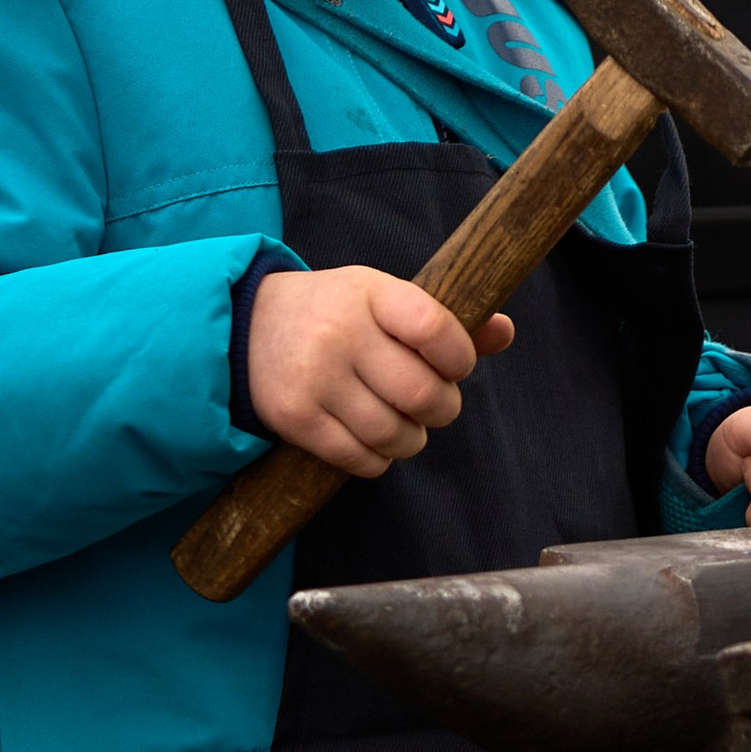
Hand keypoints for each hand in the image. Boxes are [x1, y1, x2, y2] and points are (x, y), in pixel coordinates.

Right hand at [246, 265, 511, 477]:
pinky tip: (372, 441)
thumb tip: (505, 331)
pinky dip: (378, 459)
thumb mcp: (381, 299)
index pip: (436, 329)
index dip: (460, 358)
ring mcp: (314, 377)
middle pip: (421, 393)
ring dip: (411, 439)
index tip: (454, 366)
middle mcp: (339, 332)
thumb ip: (443, 321)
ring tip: (403, 425)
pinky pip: (359, 459)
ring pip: (394, 432)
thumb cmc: (334, 315)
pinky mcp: (294, 417)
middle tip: (432, 406)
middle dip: (441, 409)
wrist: (245, 328)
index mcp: (368, 292)